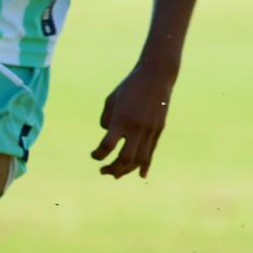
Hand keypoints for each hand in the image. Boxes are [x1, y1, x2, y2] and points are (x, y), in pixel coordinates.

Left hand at [91, 61, 175, 178]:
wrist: (156, 77)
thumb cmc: (129, 87)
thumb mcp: (111, 100)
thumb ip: (106, 119)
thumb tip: (107, 136)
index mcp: (121, 120)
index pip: (107, 146)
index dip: (98, 154)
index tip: (93, 155)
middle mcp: (136, 128)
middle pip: (124, 159)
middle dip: (112, 169)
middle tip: (102, 170)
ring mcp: (149, 131)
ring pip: (138, 160)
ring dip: (126, 171)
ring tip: (116, 175)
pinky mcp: (158, 131)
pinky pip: (151, 153)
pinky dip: (145, 165)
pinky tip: (140, 176)